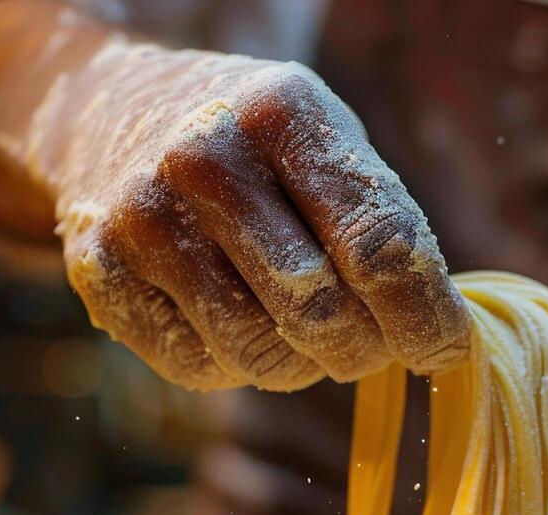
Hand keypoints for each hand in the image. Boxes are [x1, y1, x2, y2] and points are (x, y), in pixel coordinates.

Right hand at [1, 39, 471, 390]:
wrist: (113, 114)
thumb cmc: (258, 149)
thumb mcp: (328, 146)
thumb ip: (387, 228)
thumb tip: (443, 341)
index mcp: (281, 112)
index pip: (379, 247)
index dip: (425, 318)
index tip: (447, 351)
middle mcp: (204, 159)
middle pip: (323, 313)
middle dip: (365, 349)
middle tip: (370, 343)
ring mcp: (143, 217)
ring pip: (261, 355)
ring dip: (301, 364)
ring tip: (297, 323)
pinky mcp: (100, 271)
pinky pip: (200, 369)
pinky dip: (234, 366)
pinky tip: (232, 318)